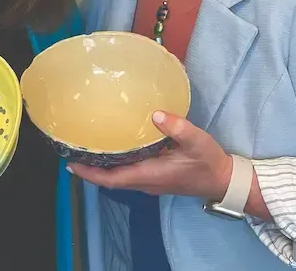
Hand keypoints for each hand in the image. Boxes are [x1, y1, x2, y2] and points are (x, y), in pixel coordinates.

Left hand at [69, 111, 232, 199]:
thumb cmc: (209, 162)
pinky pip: (129, 172)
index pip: (113, 179)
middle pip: (110, 179)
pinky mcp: (155, 176)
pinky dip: (116, 163)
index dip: (91, 174)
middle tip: (73, 151)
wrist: (223, 179)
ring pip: (119, 176)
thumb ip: (177, 127)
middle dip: (90, 168)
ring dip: (102, 166)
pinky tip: (114, 147)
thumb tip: (154, 114)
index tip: (72, 164)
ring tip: (88, 147)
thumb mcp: (197, 141)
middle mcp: (146, 181)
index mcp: (150, 175)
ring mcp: (150, 181)